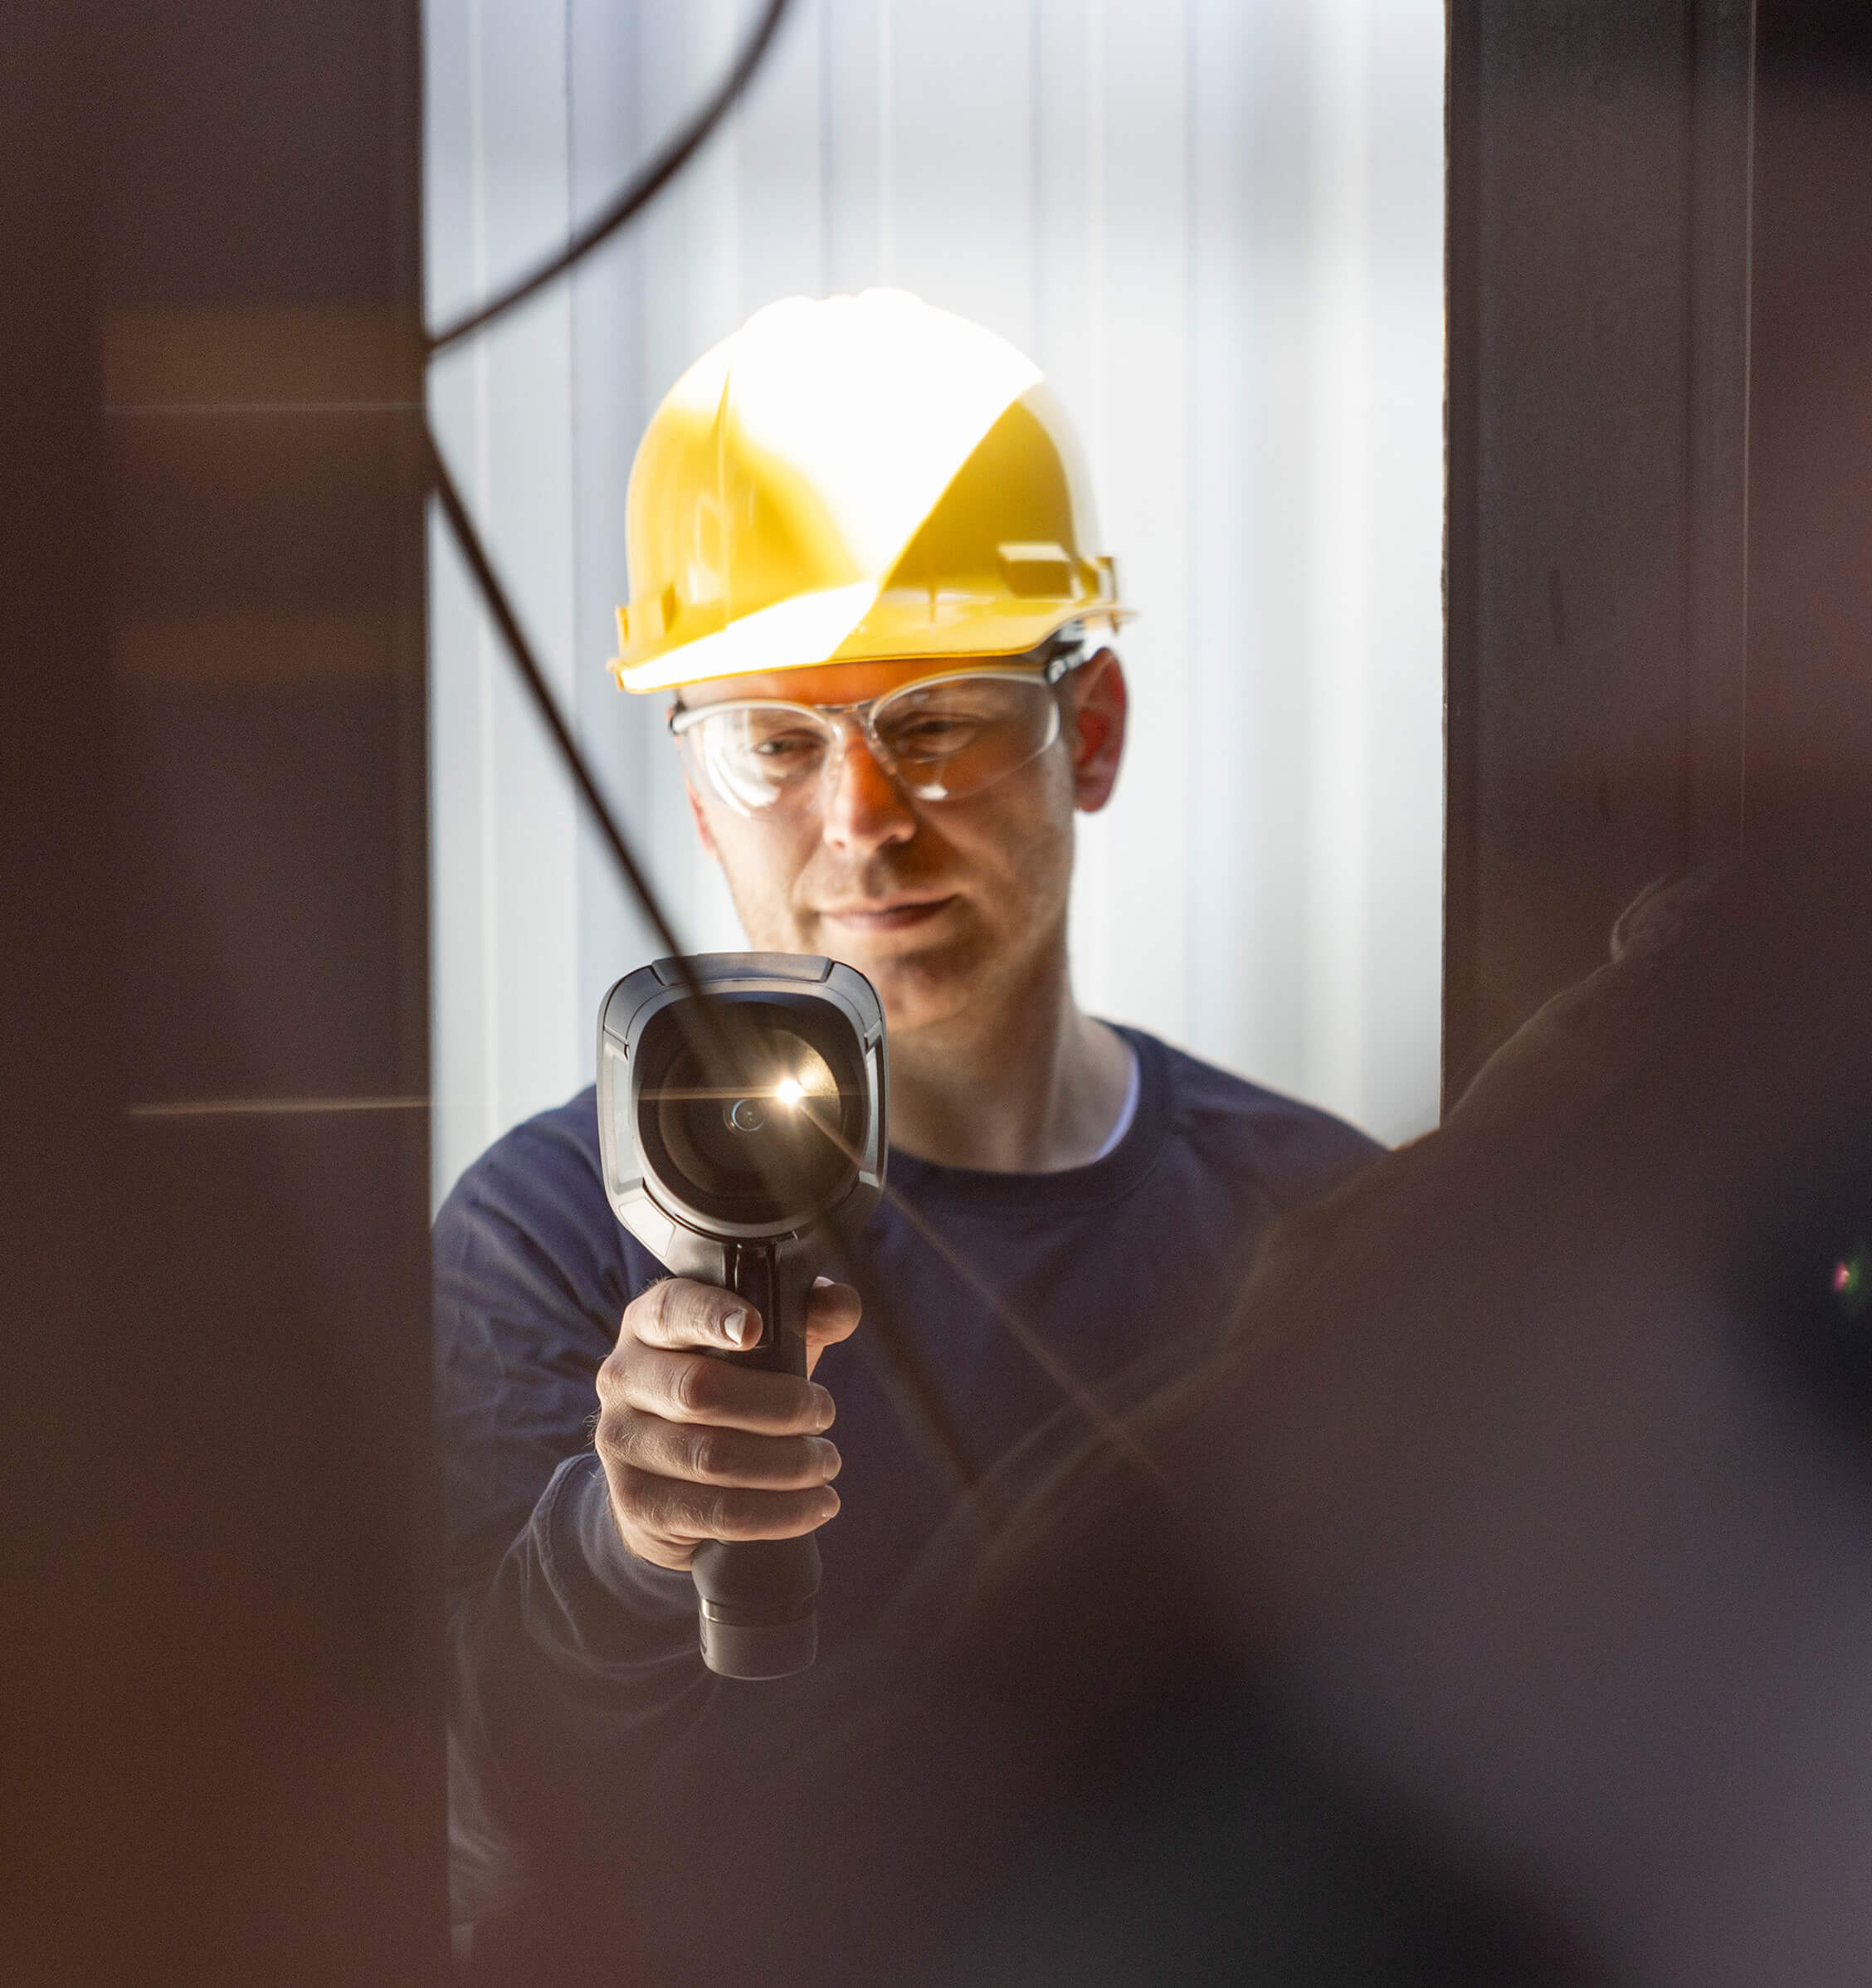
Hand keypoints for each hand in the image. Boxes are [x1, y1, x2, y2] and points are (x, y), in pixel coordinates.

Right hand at [593, 1276, 860, 1569]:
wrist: (665, 1476)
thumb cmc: (727, 1388)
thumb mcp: (761, 1345)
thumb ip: (803, 1316)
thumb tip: (840, 1305)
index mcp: (648, 1324)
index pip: (672, 1310)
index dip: (712, 1316)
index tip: (757, 1329)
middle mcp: (622, 1377)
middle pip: (700, 1391)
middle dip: (780, 1405)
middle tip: (825, 1414)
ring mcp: (620, 1442)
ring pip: (713, 1457)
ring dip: (787, 1464)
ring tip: (827, 1462)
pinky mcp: (637, 1503)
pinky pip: (718, 1513)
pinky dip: (779, 1513)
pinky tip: (816, 1506)